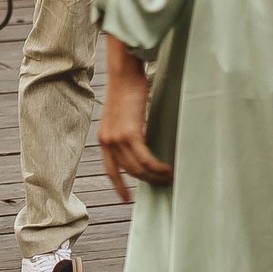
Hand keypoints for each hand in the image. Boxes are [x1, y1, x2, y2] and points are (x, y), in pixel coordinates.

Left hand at [98, 37, 172, 200]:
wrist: (123, 72)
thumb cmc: (127, 89)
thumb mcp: (123, 115)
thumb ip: (128, 131)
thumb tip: (142, 144)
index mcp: (103, 138)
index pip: (110, 170)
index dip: (119, 185)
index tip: (126, 199)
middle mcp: (107, 141)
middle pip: (129, 171)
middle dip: (147, 181)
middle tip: (163, 183)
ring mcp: (117, 138)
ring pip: (138, 168)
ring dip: (155, 176)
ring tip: (169, 177)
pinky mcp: (129, 133)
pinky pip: (145, 159)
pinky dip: (157, 167)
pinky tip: (167, 169)